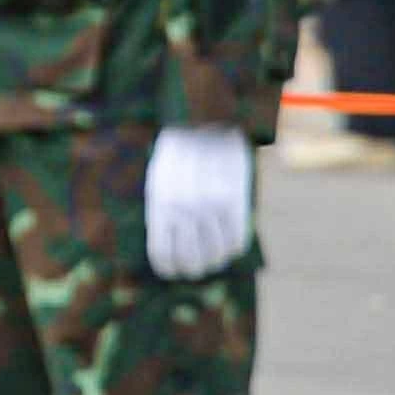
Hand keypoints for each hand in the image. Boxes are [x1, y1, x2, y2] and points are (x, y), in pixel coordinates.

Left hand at [144, 126, 251, 279]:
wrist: (205, 122)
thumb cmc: (177, 155)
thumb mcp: (157, 182)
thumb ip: (162, 215)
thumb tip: (170, 251)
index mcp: (160, 205)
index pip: (163, 254)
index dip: (169, 269)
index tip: (173, 273)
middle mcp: (184, 210)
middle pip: (191, 259)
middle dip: (193, 269)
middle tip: (196, 269)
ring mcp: (211, 207)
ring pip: (217, 253)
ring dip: (215, 259)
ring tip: (214, 256)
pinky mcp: (235, 201)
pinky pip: (237, 240)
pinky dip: (234, 248)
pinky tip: (229, 244)